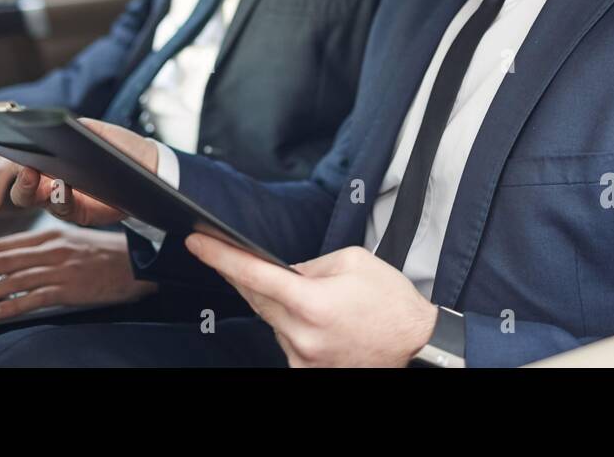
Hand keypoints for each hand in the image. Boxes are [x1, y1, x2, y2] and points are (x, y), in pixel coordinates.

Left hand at [0, 226, 156, 318]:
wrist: (137, 263)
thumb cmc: (105, 253)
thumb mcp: (72, 241)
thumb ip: (44, 247)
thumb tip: (12, 260)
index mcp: (50, 235)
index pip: (3, 245)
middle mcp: (51, 249)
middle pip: (0, 262)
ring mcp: (60, 269)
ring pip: (11, 281)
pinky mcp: (69, 289)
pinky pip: (33, 299)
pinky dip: (10, 306)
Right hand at [8, 117, 157, 226]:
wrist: (147, 163)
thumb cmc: (116, 145)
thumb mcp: (92, 131)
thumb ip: (69, 129)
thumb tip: (50, 127)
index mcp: (48, 163)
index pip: (21, 165)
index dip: (12, 161)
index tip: (12, 151)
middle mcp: (49, 184)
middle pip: (22, 191)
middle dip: (21, 183)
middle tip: (28, 171)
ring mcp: (62, 200)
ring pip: (39, 202)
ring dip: (38, 192)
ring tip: (45, 178)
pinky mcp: (80, 212)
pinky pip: (64, 208)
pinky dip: (61, 198)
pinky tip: (63, 187)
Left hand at [186, 236, 437, 367]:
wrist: (416, 345)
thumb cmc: (390, 302)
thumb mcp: (351, 261)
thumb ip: (308, 265)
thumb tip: (282, 271)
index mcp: (312, 302)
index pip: (254, 275)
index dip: (220, 257)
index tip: (197, 243)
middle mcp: (302, 334)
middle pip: (255, 297)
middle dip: (241, 274)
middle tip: (225, 253)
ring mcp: (302, 357)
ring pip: (270, 319)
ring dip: (275, 301)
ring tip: (304, 291)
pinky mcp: (307, 370)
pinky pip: (284, 338)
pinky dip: (288, 322)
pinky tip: (308, 315)